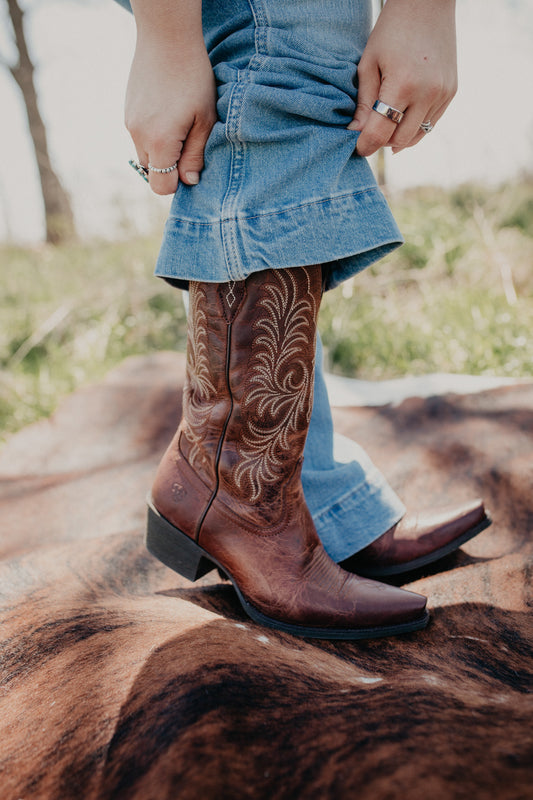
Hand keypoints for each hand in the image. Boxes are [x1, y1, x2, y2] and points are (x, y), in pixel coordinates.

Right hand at [125, 35, 216, 194]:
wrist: (166, 38)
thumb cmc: (193, 78)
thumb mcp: (205, 120)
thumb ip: (196, 155)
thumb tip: (189, 181)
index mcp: (159, 142)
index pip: (161, 186)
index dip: (178, 183)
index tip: (191, 164)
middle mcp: (138, 136)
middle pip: (152, 173)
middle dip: (170, 167)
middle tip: (189, 141)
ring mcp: (129, 123)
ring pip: (146, 154)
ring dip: (162, 150)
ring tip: (179, 123)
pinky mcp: (127, 112)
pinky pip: (140, 137)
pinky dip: (153, 134)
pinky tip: (167, 111)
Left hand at [348, 0, 457, 156]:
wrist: (428, 4)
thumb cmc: (391, 30)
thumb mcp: (369, 63)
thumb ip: (363, 102)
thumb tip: (356, 134)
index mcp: (403, 85)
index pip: (380, 133)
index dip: (365, 145)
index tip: (357, 148)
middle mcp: (427, 93)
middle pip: (399, 140)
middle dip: (381, 142)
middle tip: (369, 135)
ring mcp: (442, 94)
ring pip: (417, 135)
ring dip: (399, 137)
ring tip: (385, 126)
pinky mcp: (451, 91)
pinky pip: (430, 123)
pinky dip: (415, 126)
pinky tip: (403, 118)